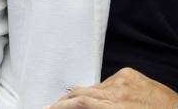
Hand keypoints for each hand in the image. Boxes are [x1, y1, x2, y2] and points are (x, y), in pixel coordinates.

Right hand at [51, 68, 177, 108]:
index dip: (59, 106)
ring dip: (83, 97)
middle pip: (80, 92)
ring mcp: (122, 78)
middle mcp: (115, 89)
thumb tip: (82, 107)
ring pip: (93, 87)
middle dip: (64, 101)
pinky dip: (101, 90)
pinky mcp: (129, 73)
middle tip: (53, 107)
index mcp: (111, 105)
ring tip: (74, 105)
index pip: (78, 103)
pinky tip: (99, 98)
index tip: (48, 108)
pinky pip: (108, 81)